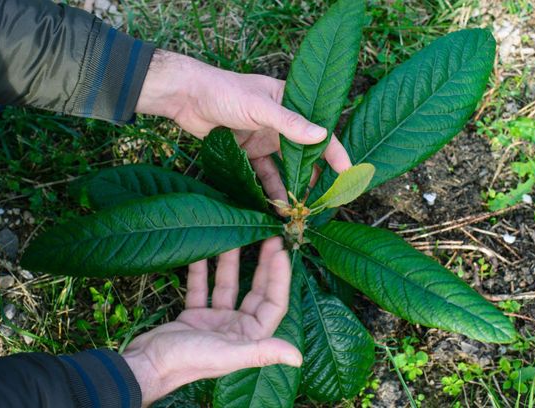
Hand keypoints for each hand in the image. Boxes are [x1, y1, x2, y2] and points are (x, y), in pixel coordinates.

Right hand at [122, 237, 301, 406]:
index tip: (280, 251)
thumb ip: (262, 353)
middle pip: (256, 292)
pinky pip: (202, 288)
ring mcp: (215, 321)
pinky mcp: (194, 316)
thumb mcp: (228, 354)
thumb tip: (298, 358)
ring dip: (231, 264)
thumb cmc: (188, 361)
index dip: (279, 277)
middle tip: (269, 238)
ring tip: (236, 237)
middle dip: (263, 266)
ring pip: (228, 286)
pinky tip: (202, 252)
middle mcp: (236, 329)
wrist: (146, 365)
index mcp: (249, 338)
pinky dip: (202, 271)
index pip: (273, 303)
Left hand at [135, 50, 350, 200]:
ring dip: (291, 187)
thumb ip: (289, 123)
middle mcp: (281, 123)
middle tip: (323, 199)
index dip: (335, 151)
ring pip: (285, 167)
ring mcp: (265, 139)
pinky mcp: (248, 153)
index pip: (320, 129)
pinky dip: (269, 188)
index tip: (347, 173)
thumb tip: (321, 135)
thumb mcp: (259, 106)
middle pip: (304, 153)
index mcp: (290, 103)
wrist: (187, 97)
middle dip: (314, 176)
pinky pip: (264, 174)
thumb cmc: (224, 92)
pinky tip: (274, 204)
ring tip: (296, 209)